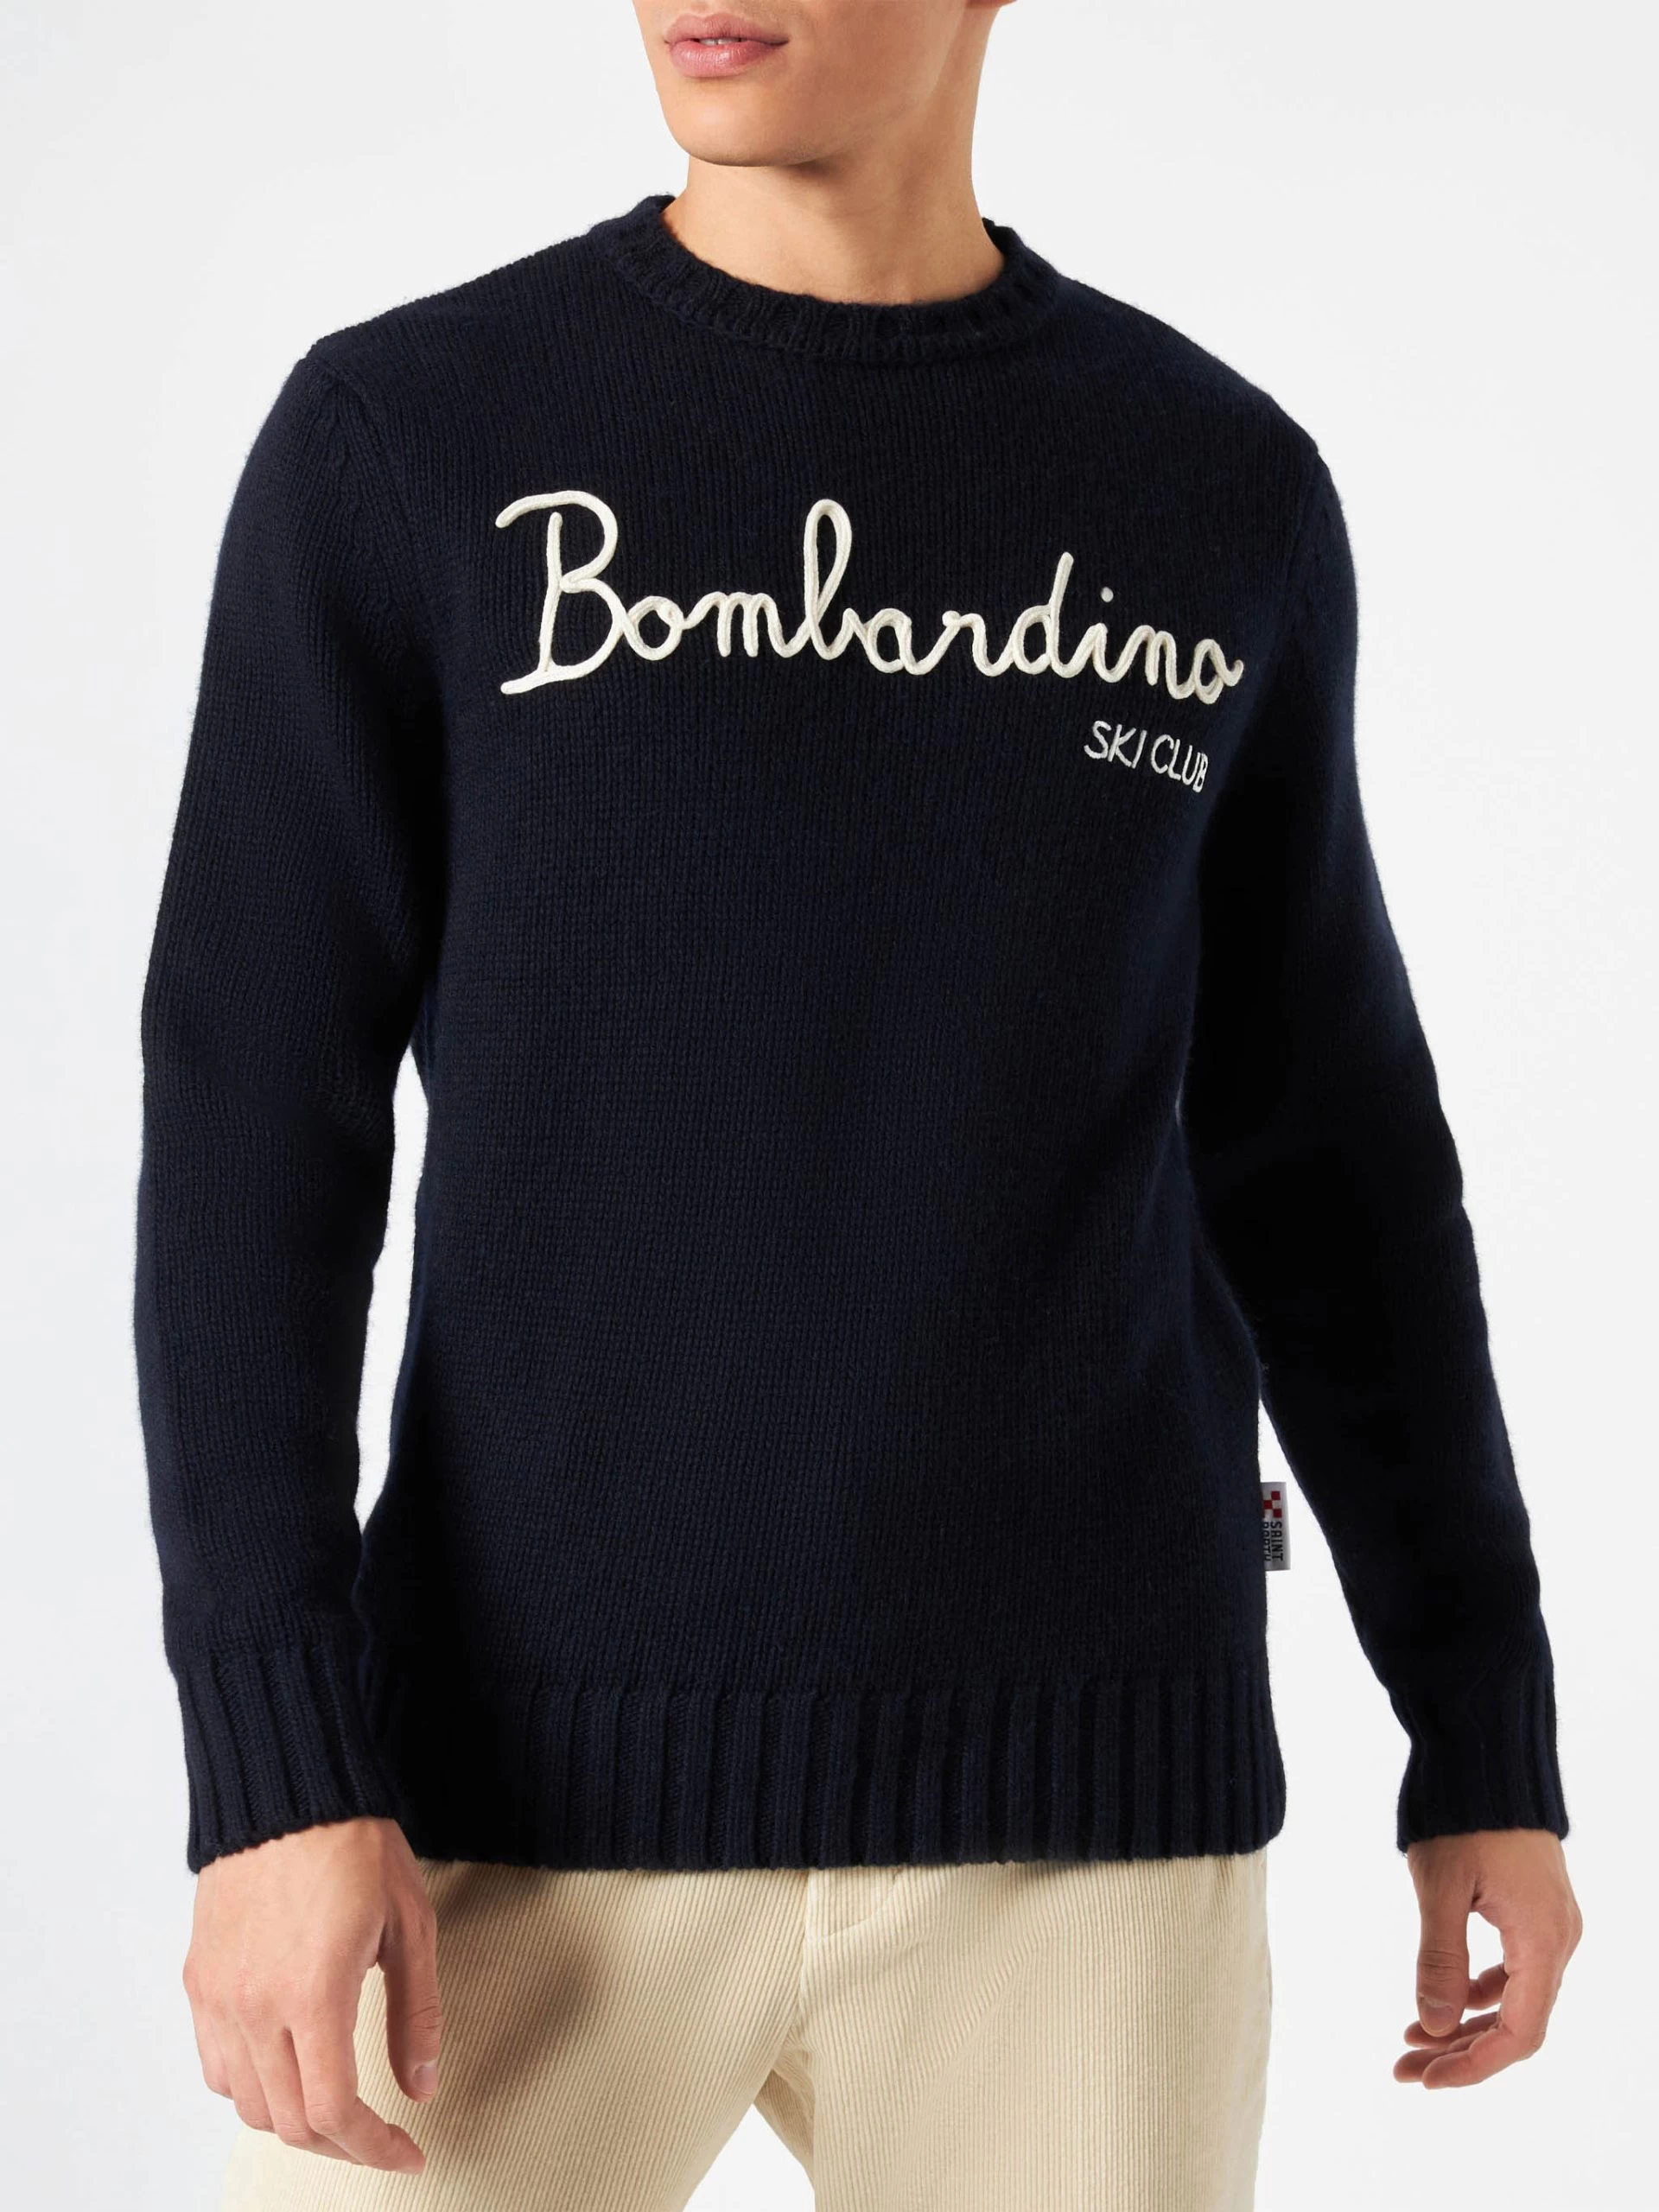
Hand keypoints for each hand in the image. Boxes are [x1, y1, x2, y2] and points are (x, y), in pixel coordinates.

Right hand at [184, 1815, 440, 2169]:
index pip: (334, 2112)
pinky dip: (251, 2087)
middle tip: (379, 2136)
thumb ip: (417, 2014)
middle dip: (342, 2144)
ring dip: (295, 2119)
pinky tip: (287, 2068)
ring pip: (247, 2104)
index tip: (406, 2153)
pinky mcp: (199, 1980)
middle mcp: (255, 2005)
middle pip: (290, 2121)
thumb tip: (423, 2084)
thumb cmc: (353, 1844)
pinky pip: (216, 2065)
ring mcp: (219, 1996)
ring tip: (337, 2108)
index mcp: (312, 1993)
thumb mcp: (411, 1925)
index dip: (373, 2148)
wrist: (288, 1789)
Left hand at [1395, 1828, 1579, 2087]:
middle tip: (1405, 2068)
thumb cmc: (1462, 1817)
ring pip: (1514, 2000)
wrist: (1486, 1757)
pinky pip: (1513, 1971)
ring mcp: (1550, 1926)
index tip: (1425, 2078)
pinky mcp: (1535, 1911)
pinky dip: (1476, 1992)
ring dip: (1465, 2024)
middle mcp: (1557, 1940)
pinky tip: (1439, 1999)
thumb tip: (1432, 2026)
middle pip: (1517, 2024)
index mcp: (1543, 1941)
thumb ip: (1439, 1960)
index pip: (1518, 2034)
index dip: (1474, 2065)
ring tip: (1410, 2038)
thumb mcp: (1441, 1888)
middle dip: (1461, 2052)